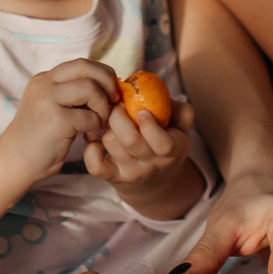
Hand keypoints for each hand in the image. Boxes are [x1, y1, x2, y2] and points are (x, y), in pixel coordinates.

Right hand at [3, 58, 116, 179]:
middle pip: (87, 68)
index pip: (82, 64)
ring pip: (90, 89)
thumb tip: (110, 87)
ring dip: (103, 109)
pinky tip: (88, 137)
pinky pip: (89, 117)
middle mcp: (44, 84)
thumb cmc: (42, 138)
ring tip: (98, 125)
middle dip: (108, 84)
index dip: (103, 75)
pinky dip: (95, 128)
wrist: (16, 161)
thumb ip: (74, 94)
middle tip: (113, 104)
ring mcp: (47, 99)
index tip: (111, 94)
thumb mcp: (54, 107)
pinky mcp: (54, 119)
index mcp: (45, 79)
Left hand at [86, 98, 204, 218]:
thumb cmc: (167, 142)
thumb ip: (179, 109)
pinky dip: (91, 149)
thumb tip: (158, 92)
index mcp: (173, 150)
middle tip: (118, 105)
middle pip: (130, 139)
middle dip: (118, 115)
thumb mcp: (181, 127)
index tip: (141, 110)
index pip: (163, 144)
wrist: (156, 181)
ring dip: (106, 127)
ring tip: (111, 122)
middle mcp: (152, 165)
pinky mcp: (112, 177)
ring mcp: (131, 173)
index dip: (150, 126)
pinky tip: (98, 141)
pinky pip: (95, 165)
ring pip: (110, 143)